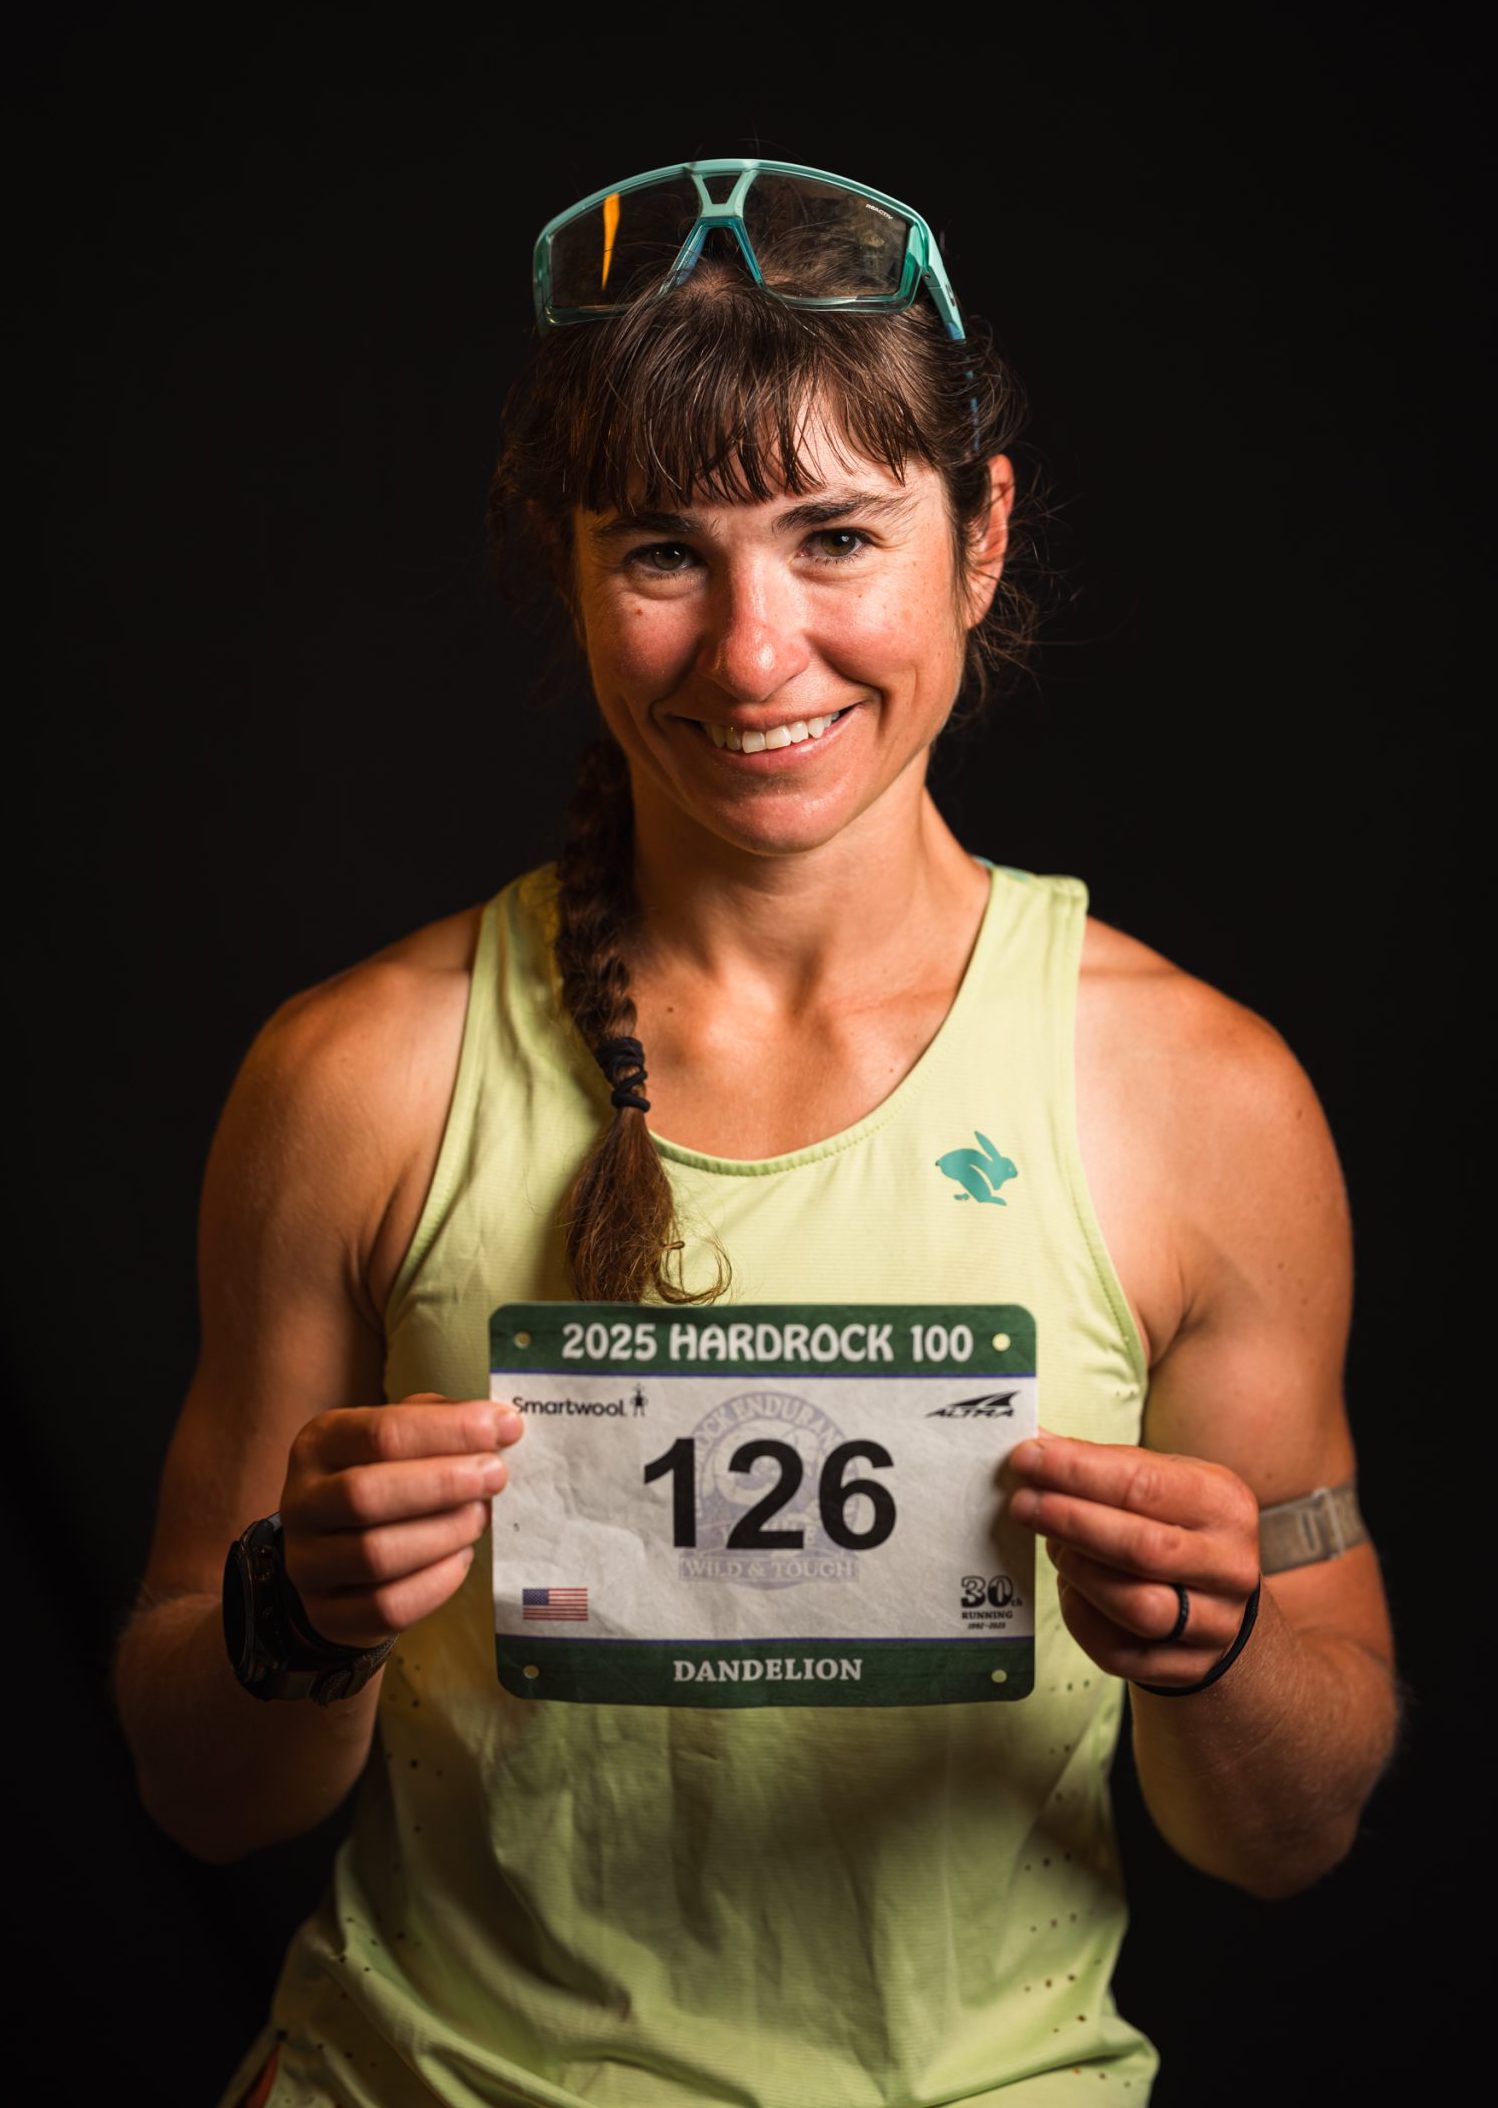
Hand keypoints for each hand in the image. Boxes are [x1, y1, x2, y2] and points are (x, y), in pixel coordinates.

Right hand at [278, 1393, 523, 1648]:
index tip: (506, 1427)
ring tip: (479, 1518)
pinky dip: (436, 1583)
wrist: (340, 1557)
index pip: (380, 1432)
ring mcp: (307, 1564)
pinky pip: (386, 1607)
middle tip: (496, 1476)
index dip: (449, 1430)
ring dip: (443, 1533)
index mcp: (319, 1444)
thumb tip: (501, 1424)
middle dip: (443, 1484)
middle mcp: (301, 1502)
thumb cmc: (385, 1479)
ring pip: (375, 1555)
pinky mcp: (328, 1614)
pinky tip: (461, 1558)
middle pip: (366, 1494)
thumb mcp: (401, 1438)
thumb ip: (442, 1422)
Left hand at [1004, 1436, 1260, 1690]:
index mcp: (1224, 1506)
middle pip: (1143, 1549)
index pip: (1145, 1484)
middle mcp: (1230, 1567)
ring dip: (1080, 1573)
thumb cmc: (1178, 1526)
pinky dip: (1083, 1617)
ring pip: (1138, 1607)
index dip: (1078, 1471)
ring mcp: (1215, 1623)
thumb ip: (1102, 1464)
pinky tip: (1069, 1588)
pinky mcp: (1187, 1667)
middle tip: (1023, 1503)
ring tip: (1053, 1546)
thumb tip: (1037, 1443)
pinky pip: (1123, 1652)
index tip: (1027, 1458)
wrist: (1220, 1600)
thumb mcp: (1161, 1481)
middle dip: (1072, 1522)